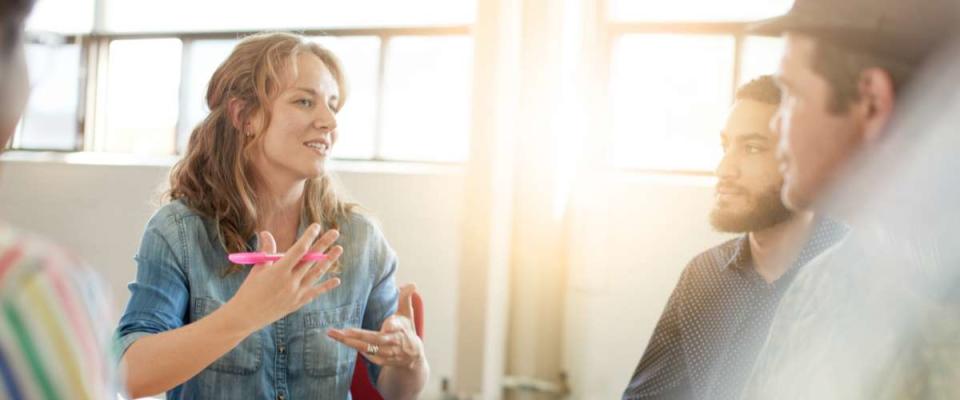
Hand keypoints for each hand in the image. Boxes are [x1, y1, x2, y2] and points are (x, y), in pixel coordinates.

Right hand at [225, 224, 342, 333]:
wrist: (245, 317)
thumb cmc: (249, 290)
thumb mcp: (257, 268)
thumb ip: (266, 251)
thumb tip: (266, 233)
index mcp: (279, 270)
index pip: (298, 250)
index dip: (308, 237)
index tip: (316, 226)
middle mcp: (290, 281)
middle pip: (311, 259)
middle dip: (324, 244)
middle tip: (335, 232)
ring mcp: (296, 293)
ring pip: (317, 274)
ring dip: (329, 261)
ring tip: (339, 249)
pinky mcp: (298, 303)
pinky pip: (315, 292)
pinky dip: (326, 286)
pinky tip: (337, 280)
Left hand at [327, 284, 424, 368]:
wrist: (412, 355)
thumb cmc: (406, 330)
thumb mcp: (407, 314)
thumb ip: (406, 298)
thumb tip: (412, 283)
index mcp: (400, 328)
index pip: (396, 326)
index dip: (392, 325)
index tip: (386, 324)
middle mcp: (393, 342)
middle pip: (374, 339)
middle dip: (356, 335)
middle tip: (341, 330)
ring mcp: (387, 353)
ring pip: (366, 348)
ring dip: (349, 342)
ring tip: (333, 334)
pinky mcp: (381, 361)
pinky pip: (367, 355)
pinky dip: (356, 348)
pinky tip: (343, 340)